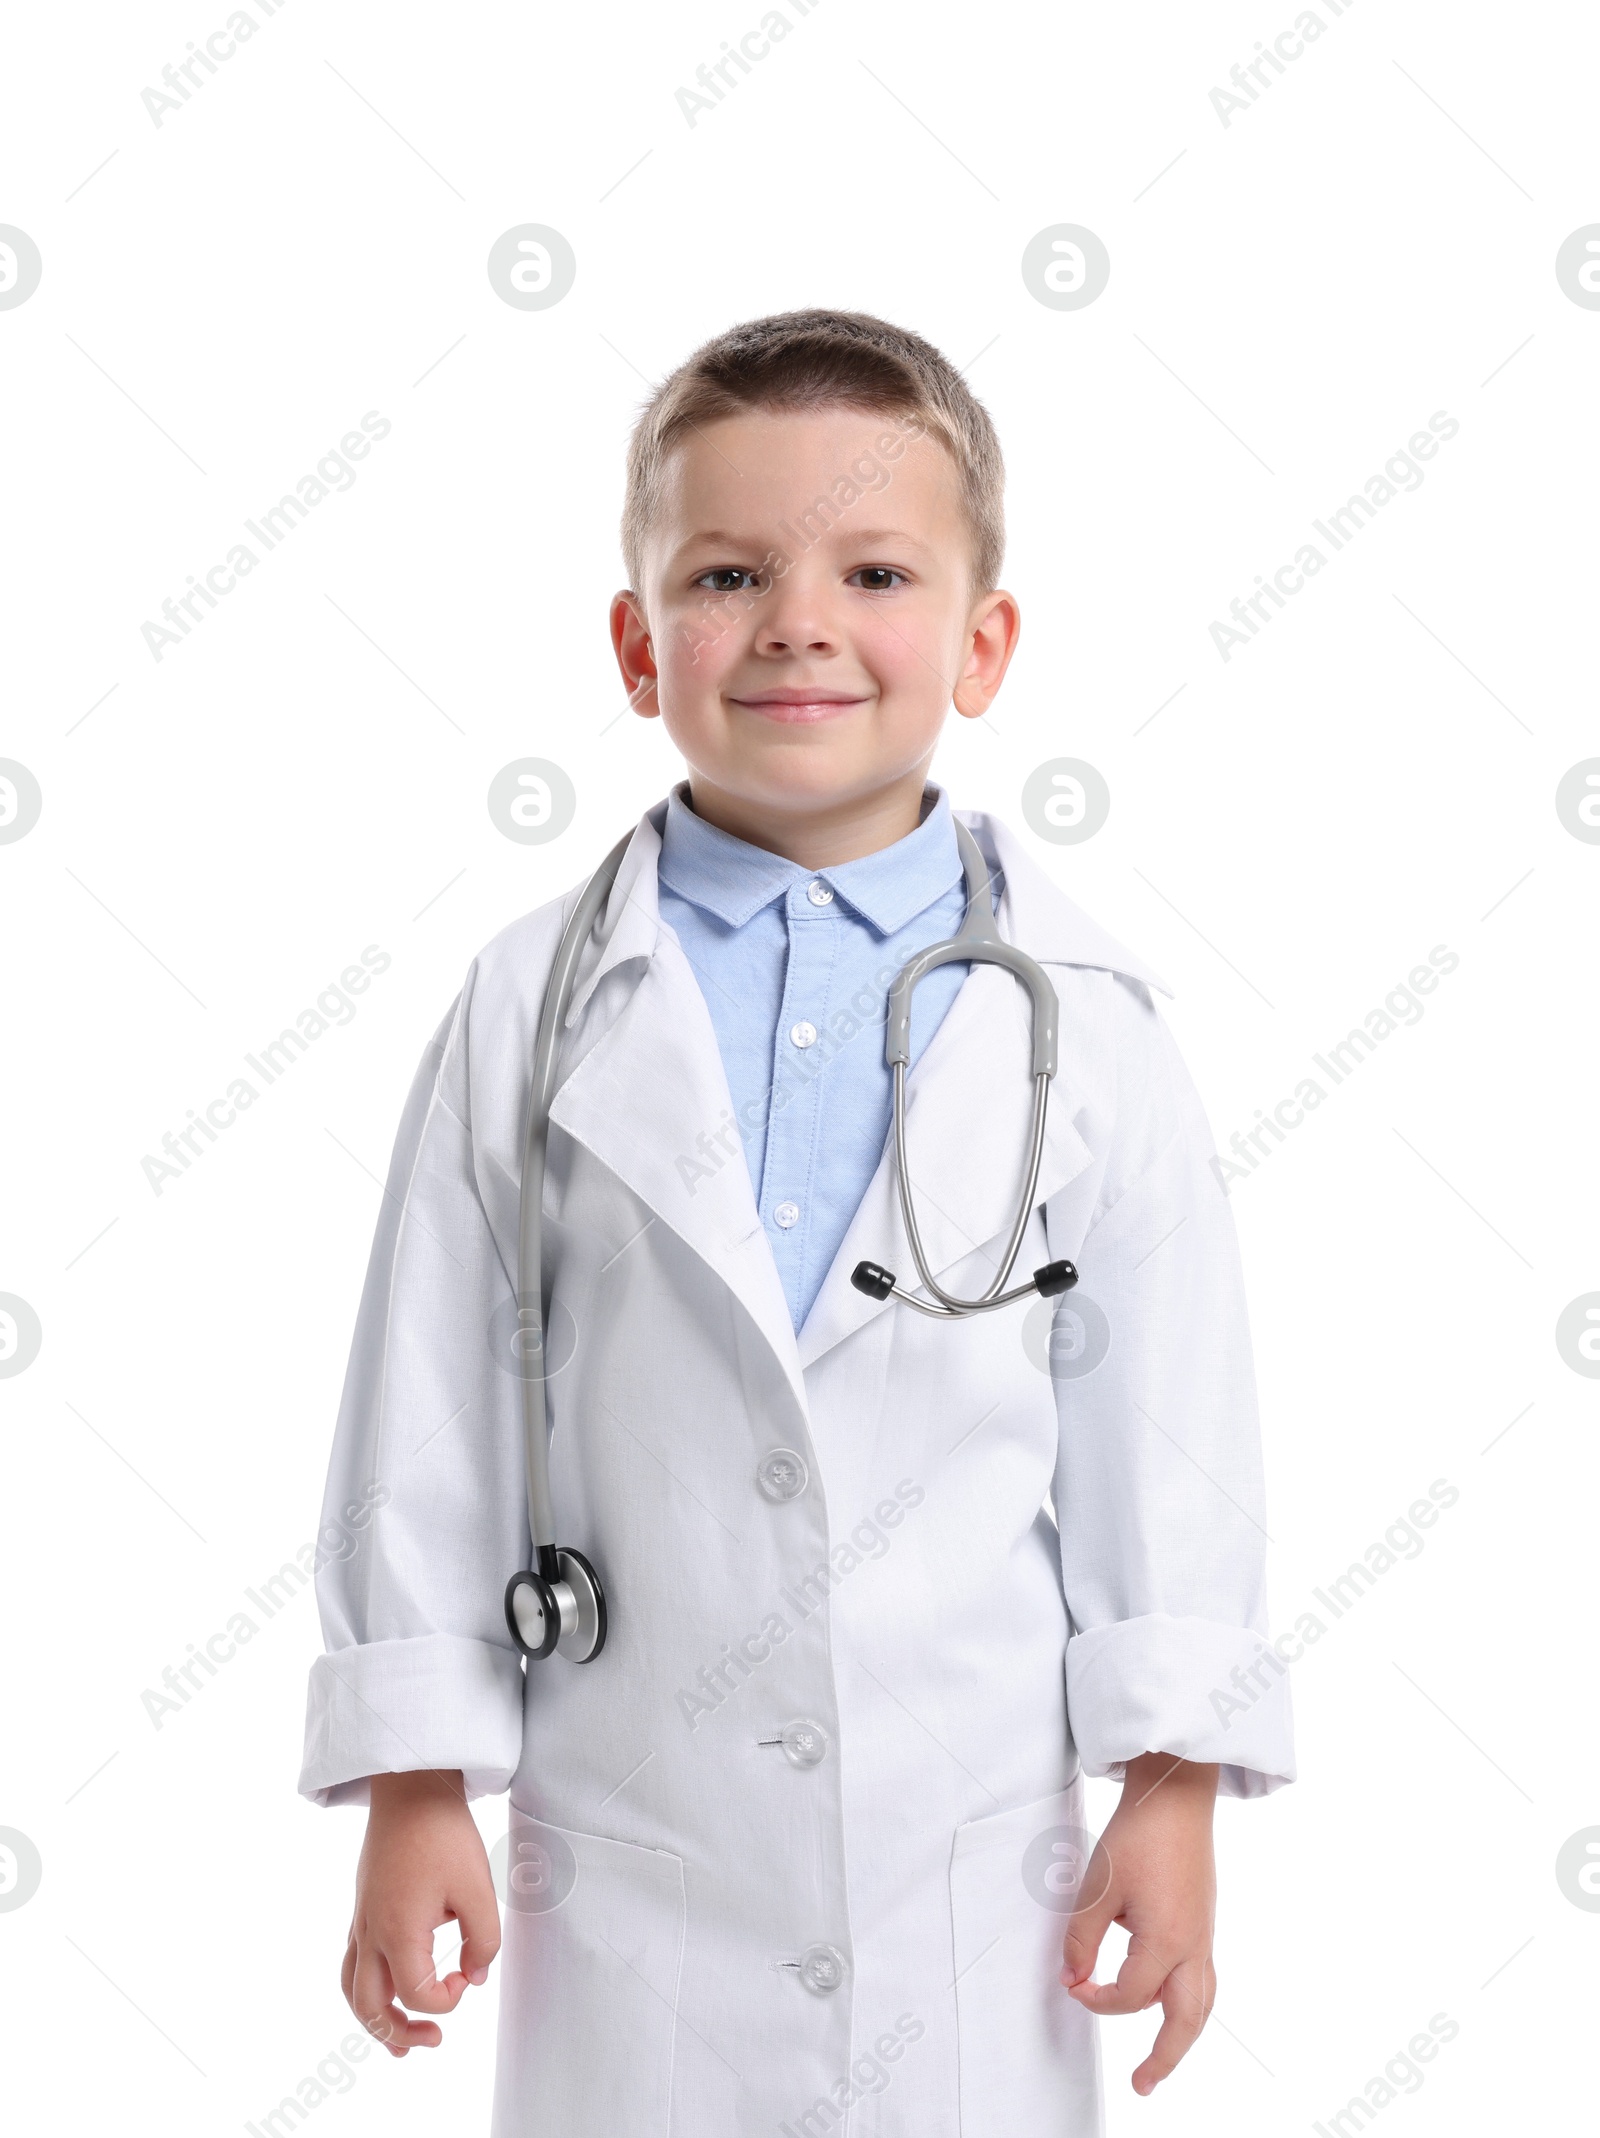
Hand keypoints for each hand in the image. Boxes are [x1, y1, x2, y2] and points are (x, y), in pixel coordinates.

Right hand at [343, 1769, 500, 2056]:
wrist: (410, 1787)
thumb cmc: (444, 1835)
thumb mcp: (479, 1888)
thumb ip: (484, 1941)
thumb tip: (475, 1976)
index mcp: (398, 1932)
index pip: (418, 1994)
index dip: (449, 1998)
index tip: (470, 1972)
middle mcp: (370, 1933)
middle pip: (370, 2006)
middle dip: (398, 2033)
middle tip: (431, 2042)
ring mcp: (361, 1920)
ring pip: (353, 1988)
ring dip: (373, 2020)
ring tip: (397, 2043)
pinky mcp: (363, 1906)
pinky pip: (353, 1963)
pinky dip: (367, 1989)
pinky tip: (389, 1988)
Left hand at [1060, 1753, 1218, 2096]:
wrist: (1175, 1797)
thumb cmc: (1137, 1838)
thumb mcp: (1097, 1890)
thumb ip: (1081, 1941)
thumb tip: (1072, 1980)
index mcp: (1166, 1942)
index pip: (1129, 1996)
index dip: (1096, 1999)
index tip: (1073, 1985)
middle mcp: (1193, 1946)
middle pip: (1186, 2021)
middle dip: (1165, 2058)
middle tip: (1142, 2084)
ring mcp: (1203, 1934)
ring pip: (1201, 2002)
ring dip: (1181, 2032)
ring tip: (1161, 2055)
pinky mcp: (1203, 1921)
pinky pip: (1201, 1976)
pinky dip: (1185, 1999)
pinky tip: (1163, 1997)